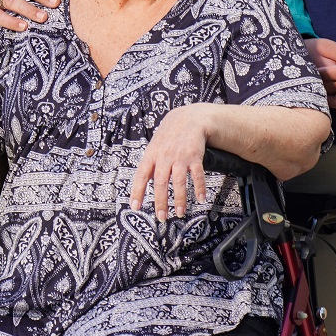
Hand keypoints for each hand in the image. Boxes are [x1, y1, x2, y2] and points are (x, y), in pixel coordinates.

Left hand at [129, 105, 211, 220]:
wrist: (188, 119)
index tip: (135, 207)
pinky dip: (199, 188)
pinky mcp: (194, 156)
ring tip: (180, 213)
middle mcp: (164, 157)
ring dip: (180, 199)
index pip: (141, 175)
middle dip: (161, 202)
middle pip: (161, 182)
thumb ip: (150, 164)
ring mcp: (180, 157)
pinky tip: (200, 198)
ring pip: (178, 181)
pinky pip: (197, 175)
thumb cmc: (169, 136)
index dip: (137, 191)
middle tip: (161, 217)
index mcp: (151, 155)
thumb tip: (142, 185)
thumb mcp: (154, 147)